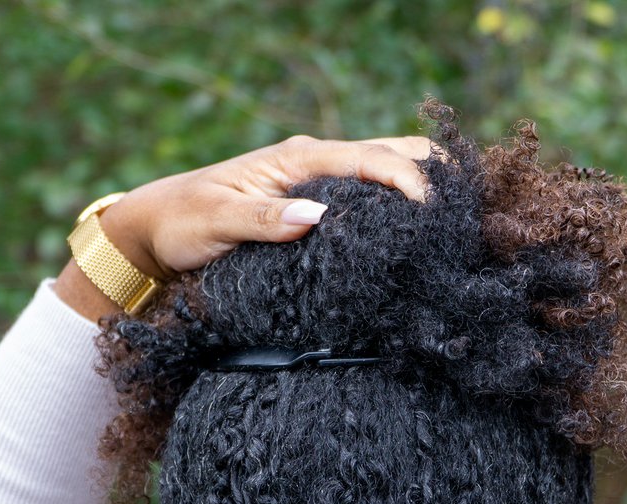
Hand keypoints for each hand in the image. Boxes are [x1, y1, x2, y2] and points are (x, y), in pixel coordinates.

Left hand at [56, 135, 431, 320]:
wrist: (156, 228)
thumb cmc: (184, 223)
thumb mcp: (216, 223)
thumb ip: (262, 220)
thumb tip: (315, 215)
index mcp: (296, 158)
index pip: (367, 159)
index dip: (407, 180)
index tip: (431, 209)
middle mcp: (312, 161)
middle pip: (387, 152)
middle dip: (431, 170)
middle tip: (470, 201)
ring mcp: (315, 179)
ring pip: (382, 168)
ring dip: (421, 182)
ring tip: (460, 212)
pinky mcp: (313, 200)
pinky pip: (367, 193)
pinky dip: (399, 200)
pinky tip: (419, 224)